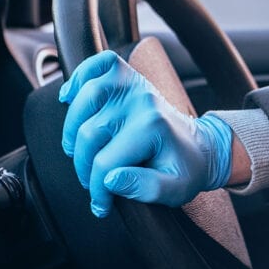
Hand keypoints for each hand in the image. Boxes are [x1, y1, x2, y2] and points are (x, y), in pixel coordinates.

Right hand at [59, 50, 232, 217]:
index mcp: (153, 127)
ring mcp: (135, 86)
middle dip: (83, 166)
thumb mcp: (176, 189)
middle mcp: (142, 101)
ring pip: (83, 100)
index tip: (100, 203)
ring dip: (73, 130)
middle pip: (88, 134)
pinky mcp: (129, 77)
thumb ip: (146, 188)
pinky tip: (70, 98)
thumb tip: (110, 179)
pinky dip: (79, 76)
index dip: (97, 188)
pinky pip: (98, 64)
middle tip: (92, 181)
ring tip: (79, 151)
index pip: (105, 162)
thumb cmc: (186, 168)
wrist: (199, 148)